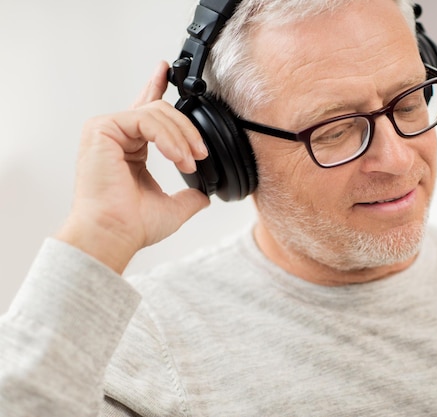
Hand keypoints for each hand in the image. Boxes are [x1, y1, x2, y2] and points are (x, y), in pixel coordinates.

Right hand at [56, 61, 209, 273]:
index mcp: (129, 148)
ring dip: (182, 137)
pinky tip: (177, 155)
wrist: (114, 234)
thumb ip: (188, 195)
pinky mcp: (102, 129)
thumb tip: (205, 195)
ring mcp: (106, 130)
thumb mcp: (172, 207)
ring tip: (190, 161)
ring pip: (157, 113)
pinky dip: (168, 137)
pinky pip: (146, 120)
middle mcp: (116, 135)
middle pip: (161, 111)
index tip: (166, 70)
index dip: (156, 87)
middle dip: (188, 129)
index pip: (146, 112)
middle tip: (201, 153)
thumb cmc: (132, 225)